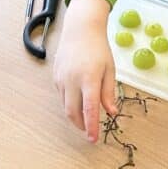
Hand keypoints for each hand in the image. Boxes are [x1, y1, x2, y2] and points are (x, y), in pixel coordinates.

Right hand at [52, 0, 116, 141]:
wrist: (80, 29)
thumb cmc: (98, 48)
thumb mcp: (109, 69)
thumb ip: (109, 92)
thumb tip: (111, 112)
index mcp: (89, 78)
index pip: (89, 109)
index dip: (91, 127)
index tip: (93, 139)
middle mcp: (72, 80)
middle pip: (73, 112)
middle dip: (80, 125)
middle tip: (89, 131)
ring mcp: (61, 79)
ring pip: (66, 105)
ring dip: (75, 115)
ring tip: (85, 117)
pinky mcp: (56, 77)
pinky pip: (62, 96)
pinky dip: (70, 102)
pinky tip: (78, 99)